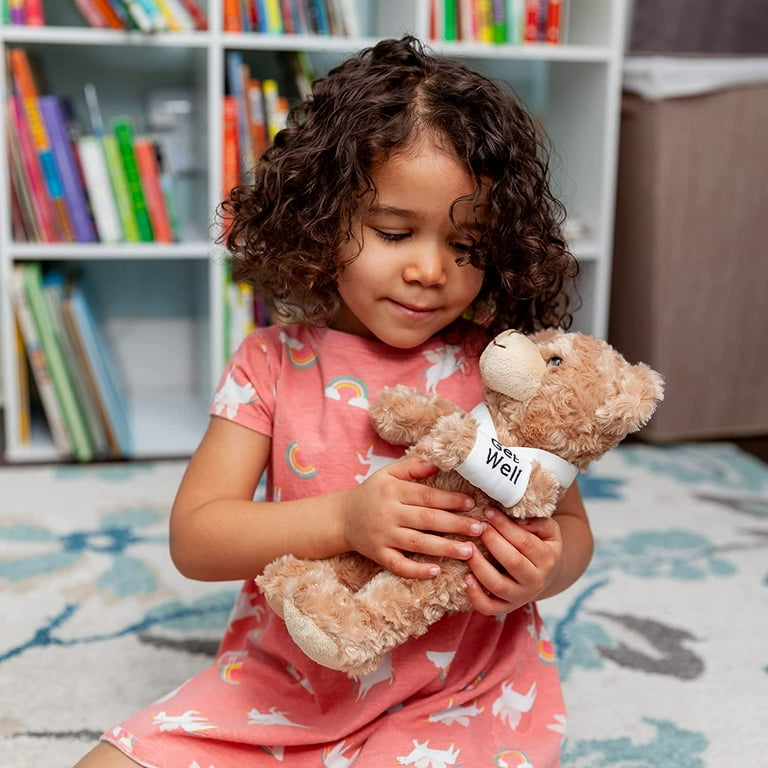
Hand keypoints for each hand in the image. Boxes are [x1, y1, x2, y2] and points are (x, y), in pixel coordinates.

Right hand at [342, 455, 485, 579]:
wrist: (341, 517)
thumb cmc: (372, 493)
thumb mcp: (388, 473)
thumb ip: (413, 466)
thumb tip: (439, 462)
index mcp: (393, 491)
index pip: (427, 496)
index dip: (450, 500)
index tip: (471, 504)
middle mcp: (389, 514)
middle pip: (427, 520)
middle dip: (455, 525)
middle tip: (480, 529)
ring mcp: (383, 536)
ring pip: (418, 544)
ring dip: (445, 548)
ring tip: (469, 551)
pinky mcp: (378, 555)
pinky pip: (399, 565)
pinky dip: (417, 570)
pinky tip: (436, 571)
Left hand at [463, 507, 562, 615]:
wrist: (546, 575)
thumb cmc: (541, 545)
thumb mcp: (548, 530)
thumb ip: (537, 522)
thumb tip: (518, 520)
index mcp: (547, 560)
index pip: (524, 542)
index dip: (504, 526)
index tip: (488, 512)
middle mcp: (535, 581)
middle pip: (512, 562)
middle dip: (492, 541)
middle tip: (477, 527)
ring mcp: (520, 597)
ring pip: (498, 585)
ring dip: (479, 566)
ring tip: (467, 548)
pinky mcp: (505, 608)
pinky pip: (489, 607)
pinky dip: (475, 596)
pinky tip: (466, 578)